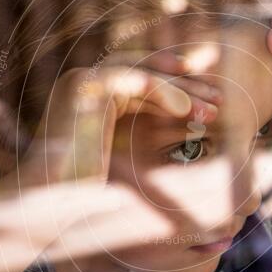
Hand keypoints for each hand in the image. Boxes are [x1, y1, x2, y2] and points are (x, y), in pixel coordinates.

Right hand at [21, 49, 220, 183]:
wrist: (50, 200)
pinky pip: (130, 78)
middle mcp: (86, 82)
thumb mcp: (126, 156)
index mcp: (95, 96)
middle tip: (221, 100)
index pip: (146, 80)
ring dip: (181, 89)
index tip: (213, 102)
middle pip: (149, 71)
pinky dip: (159, 91)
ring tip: (212, 110)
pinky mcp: (83, 87)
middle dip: (188, 85)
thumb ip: (146, 135)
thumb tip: (186, 129)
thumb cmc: (86, 189)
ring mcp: (82, 81)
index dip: (182, 89)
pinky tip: (183, 111)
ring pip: (144, 71)